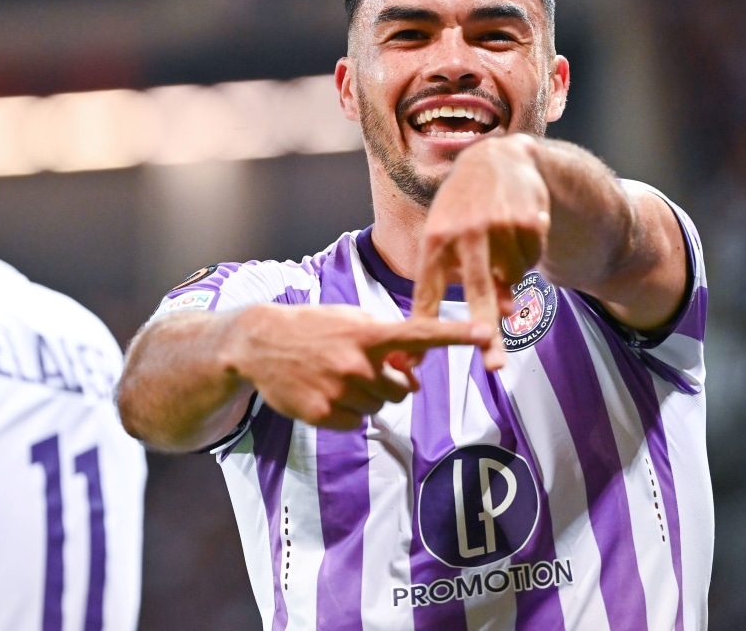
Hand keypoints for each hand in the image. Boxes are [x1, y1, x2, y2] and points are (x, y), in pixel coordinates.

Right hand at [230, 303, 492, 429]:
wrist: (258, 344)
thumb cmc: (312, 328)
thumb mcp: (349, 321)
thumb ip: (385, 343)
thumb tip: (414, 378)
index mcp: (368, 334)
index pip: (420, 335)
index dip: (457, 335)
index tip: (487, 334)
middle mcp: (358, 363)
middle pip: (402, 390)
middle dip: (389, 384)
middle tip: (359, 370)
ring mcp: (340, 390)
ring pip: (379, 408)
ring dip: (366, 397)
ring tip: (335, 378)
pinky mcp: (323, 414)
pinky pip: (356, 423)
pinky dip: (346, 413)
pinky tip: (324, 393)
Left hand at [411, 136, 551, 370]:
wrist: (497, 158)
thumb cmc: (463, 211)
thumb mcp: (447, 237)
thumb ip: (459, 280)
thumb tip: (492, 319)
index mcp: (434, 241)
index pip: (426, 292)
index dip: (423, 328)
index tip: (414, 363)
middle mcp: (464, 234)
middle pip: (476, 292)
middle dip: (484, 329)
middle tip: (492, 363)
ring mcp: (498, 227)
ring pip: (512, 279)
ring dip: (509, 279)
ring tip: (499, 247)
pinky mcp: (528, 221)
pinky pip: (532, 262)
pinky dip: (526, 258)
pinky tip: (516, 232)